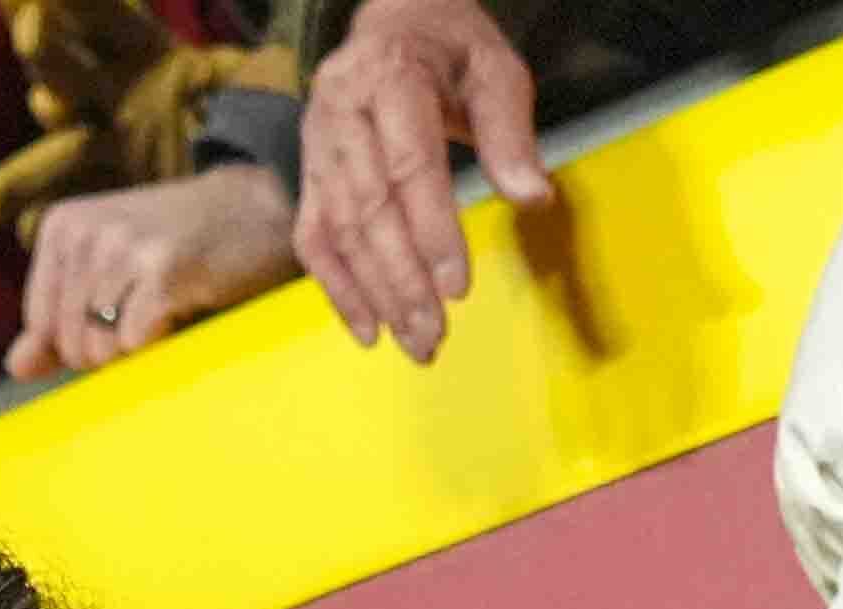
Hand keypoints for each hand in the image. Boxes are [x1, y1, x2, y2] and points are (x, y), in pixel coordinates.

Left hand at [8, 165, 299, 377]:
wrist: (256, 208)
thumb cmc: (182, 248)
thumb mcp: (109, 273)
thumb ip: (58, 321)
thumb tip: (15, 367)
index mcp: (62, 228)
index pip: (42, 324)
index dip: (81, 340)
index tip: (121, 312)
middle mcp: (85, 232)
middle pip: (70, 343)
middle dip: (110, 352)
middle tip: (149, 316)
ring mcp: (123, 248)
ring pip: (100, 349)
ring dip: (137, 351)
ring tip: (166, 310)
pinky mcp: (162, 271)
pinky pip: (134, 343)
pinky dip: (160, 344)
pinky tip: (183, 310)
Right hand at [296, 0, 547, 364]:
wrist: (394, 21)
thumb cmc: (451, 48)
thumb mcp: (494, 70)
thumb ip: (511, 133)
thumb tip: (533, 197)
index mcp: (390, 75)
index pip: (409, 164)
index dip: (431, 229)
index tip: (457, 286)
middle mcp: (341, 108)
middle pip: (369, 207)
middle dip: (402, 280)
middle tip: (434, 335)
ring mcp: (316, 141)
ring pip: (339, 229)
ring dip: (376, 294)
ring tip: (415, 342)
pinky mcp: (309, 170)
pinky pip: (314, 236)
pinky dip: (338, 286)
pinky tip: (368, 329)